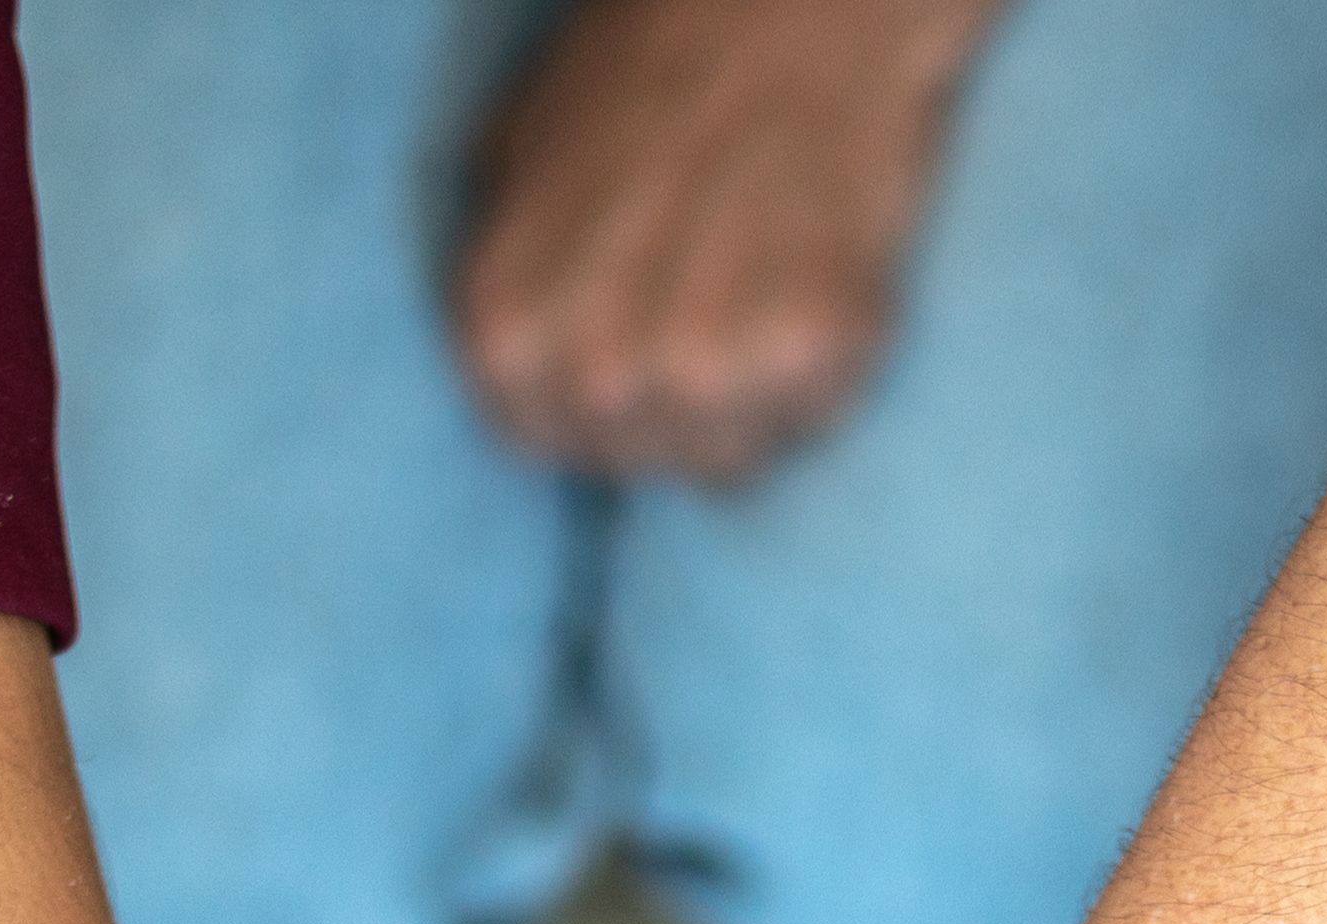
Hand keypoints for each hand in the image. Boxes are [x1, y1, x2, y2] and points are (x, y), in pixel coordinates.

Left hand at [451, 0, 1007, 485]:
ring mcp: (709, 367)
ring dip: (746, 401)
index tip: (631, 352)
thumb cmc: (645, 58)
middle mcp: (598, 368)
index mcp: (510, 330)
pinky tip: (806, 284)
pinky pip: (810, 419)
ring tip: (755, 293)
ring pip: (726, 459)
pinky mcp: (815, 350)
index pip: (544, 446)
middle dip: (669, 408)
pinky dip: (816, 373)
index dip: (590, 408)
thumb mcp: (514, 157)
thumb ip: (516, 279)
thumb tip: (531, 366)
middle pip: (638, 460)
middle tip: (708, 308)